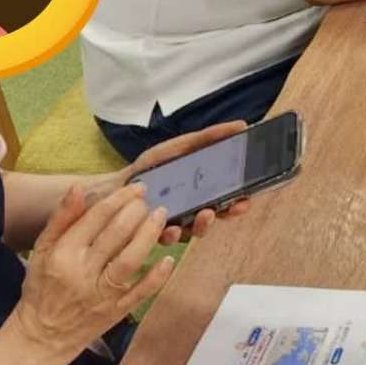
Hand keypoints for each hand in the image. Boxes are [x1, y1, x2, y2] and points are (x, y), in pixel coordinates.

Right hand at [10, 185, 174, 364]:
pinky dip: (158, 275)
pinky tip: (169, 258)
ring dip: (150, 235)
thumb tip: (78, 187)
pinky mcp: (116, 311)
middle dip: (137, 211)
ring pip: (131, 260)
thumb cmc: (42, 287)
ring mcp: (101, 294)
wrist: (41, 336)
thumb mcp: (42, 251)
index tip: (137, 188)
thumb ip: (61, 218)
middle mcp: (82, 273)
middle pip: (116, 234)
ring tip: (161, 216)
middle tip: (149, 200)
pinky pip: (142, 292)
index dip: (120, 198)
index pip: (96, 217)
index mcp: (63, 254)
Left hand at [115, 119, 261, 243]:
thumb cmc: (152, 166)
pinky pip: (168, 239)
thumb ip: (209, 137)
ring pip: (196, 231)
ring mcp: (177, 224)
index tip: (247, 197)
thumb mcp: (181, 146)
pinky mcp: (157, 235)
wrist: (118, 183)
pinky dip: (172, 235)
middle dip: (228, 213)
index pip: (229, 197)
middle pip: (218, 216)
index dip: (240, 200)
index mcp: (202, 190)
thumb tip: (241, 125)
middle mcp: (193, 209)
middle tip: (233, 207)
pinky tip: (171, 228)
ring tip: (204, 215)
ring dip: (204, 225)